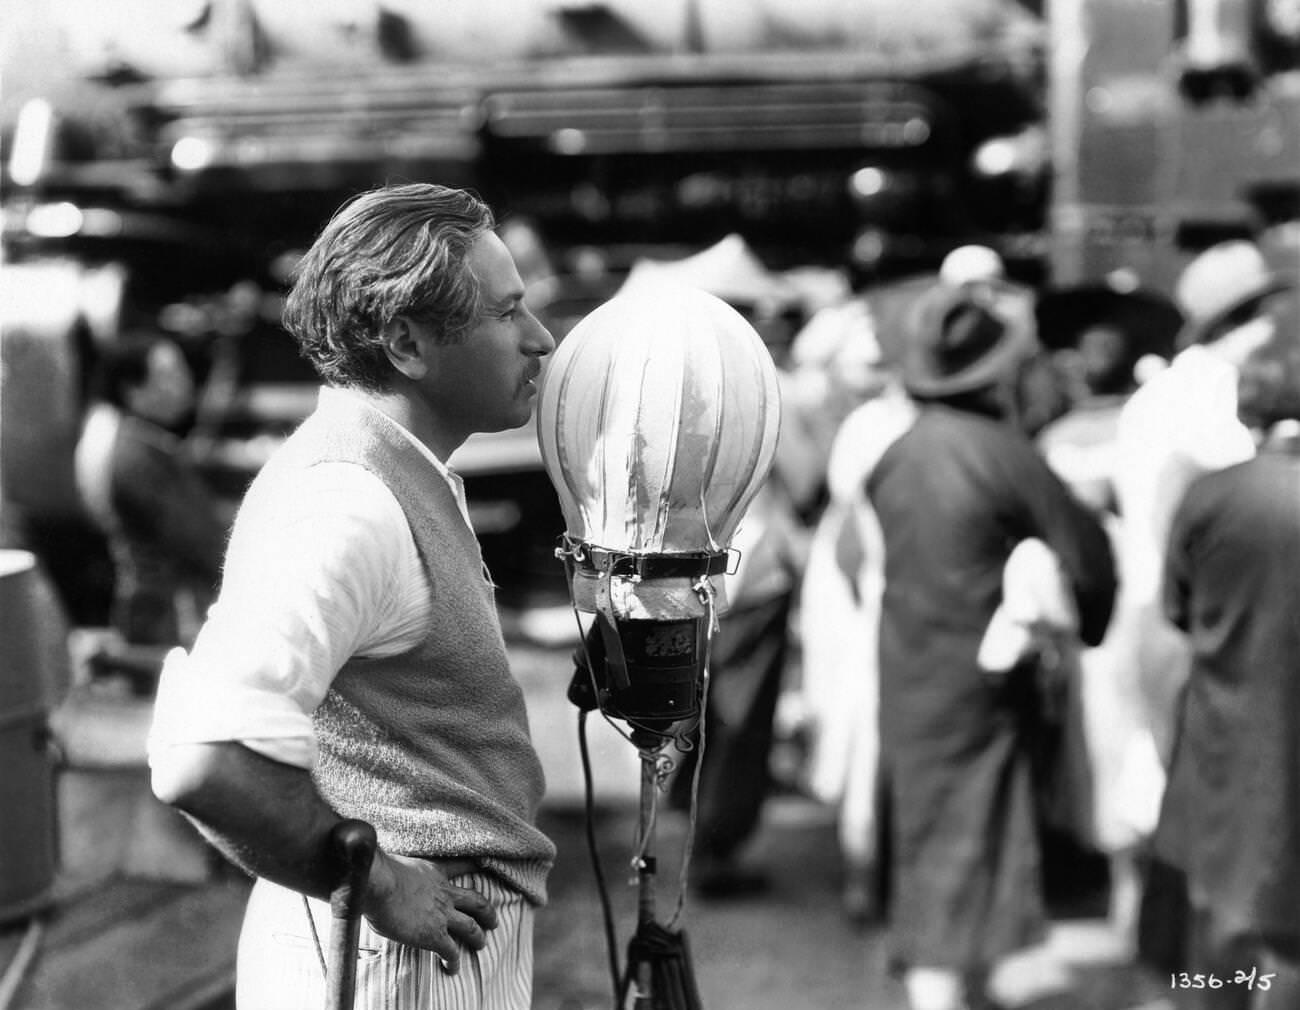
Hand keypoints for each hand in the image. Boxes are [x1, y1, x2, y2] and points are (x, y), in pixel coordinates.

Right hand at [362, 851, 498, 972]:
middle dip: (487, 911)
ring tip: (481, 944)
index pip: (461, 866)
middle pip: (476, 901)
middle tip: (492, 920)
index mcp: (436, 873)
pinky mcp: (434, 935)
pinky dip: (454, 961)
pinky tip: (453, 968)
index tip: (483, 866)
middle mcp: (445, 894)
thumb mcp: (397, 867)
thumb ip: (402, 875)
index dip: (474, 866)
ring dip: (478, 937)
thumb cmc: (380, 875)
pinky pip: (450, 950)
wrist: (380, 885)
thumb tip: (387, 879)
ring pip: (471, 927)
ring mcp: (442, 915)